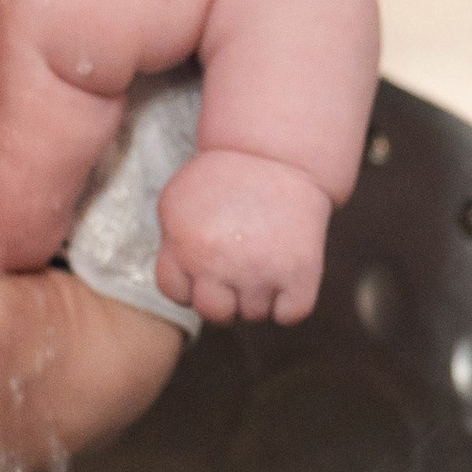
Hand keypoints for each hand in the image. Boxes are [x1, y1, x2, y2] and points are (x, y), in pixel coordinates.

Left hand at [152, 147, 332, 323]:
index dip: (190, 283)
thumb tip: (180, 285)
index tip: (204, 265)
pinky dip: (288, 305)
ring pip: (253, 315)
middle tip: (234, 273)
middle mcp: (219, 264)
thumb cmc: (224, 178)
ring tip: (262, 262)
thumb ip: (171, 245)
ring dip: (257, 297)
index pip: (177, 294)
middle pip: (214, 313)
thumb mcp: (176, 202)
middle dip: (222, 298)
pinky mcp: (300, 273)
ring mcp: (261, 271)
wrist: (278, 155)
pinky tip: (284, 277)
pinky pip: (290, 315)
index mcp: (186, 247)